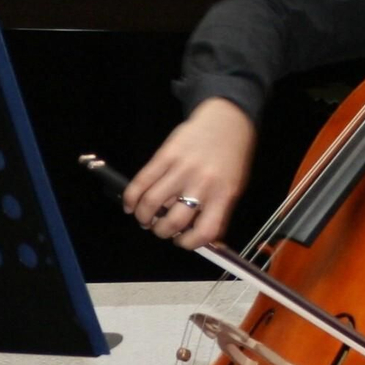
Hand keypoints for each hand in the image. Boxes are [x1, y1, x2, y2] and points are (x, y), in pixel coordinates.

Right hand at [123, 97, 256, 248]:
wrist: (226, 121)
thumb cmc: (231, 156)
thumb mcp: (233, 186)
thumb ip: (217, 211)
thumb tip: (196, 237)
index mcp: (223, 195)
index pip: (205, 231)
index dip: (189, 243)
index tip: (181, 242)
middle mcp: (203, 184)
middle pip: (173, 221)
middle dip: (161, 232)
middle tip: (159, 229)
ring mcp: (182, 169)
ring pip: (152, 203)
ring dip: (143, 217)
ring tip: (144, 218)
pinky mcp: (165, 155)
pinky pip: (142, 182)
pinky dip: (131, 198)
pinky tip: (131, 204)